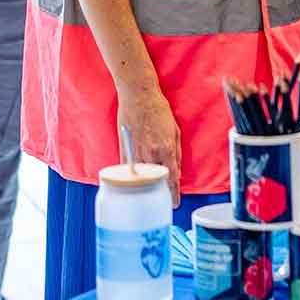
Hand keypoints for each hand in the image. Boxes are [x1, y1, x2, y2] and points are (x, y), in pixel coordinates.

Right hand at [118, 85, 182, 205]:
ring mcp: (135, 153)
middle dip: (160, 192)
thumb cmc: (159, 110)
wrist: (138, 95)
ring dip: (146, 187)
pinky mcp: (123, 150)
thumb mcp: (176, 131)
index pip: (171, 179)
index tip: (174, 204)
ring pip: (141, 179)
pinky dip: (132, 178)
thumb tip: (176, 173)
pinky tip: (136, 181)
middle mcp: (150, 154)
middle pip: (155, 182)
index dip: (173, 195)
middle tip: (163, 199)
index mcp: (166, 149)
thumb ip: (176, 154)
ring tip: (150, 193)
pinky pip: (127, 171)